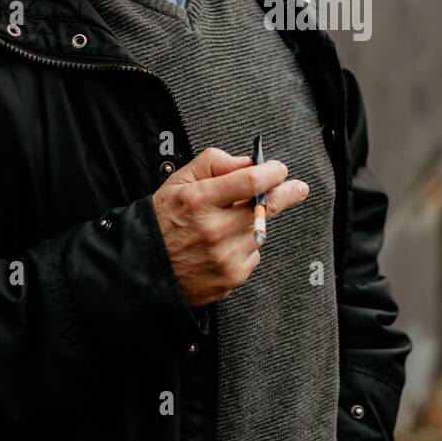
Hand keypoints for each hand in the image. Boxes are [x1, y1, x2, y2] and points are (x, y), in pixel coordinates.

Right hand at [151, 146, 309, 306]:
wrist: (142, 267)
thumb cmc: (163, 219)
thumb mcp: (179, 181)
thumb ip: (214, 163)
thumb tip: (250, 162)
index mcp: (198, 200)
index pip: (250, 181)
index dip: (272, 172)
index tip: (279, 169)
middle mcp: (213, 230)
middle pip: (265, 207)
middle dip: (287, 194)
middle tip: (299, 188)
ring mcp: (223, 257)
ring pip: (260, 232)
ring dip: (254, 223)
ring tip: (227, 224)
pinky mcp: (230, 278)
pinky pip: (253, 255)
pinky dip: (244, 247)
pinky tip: (222, 247)